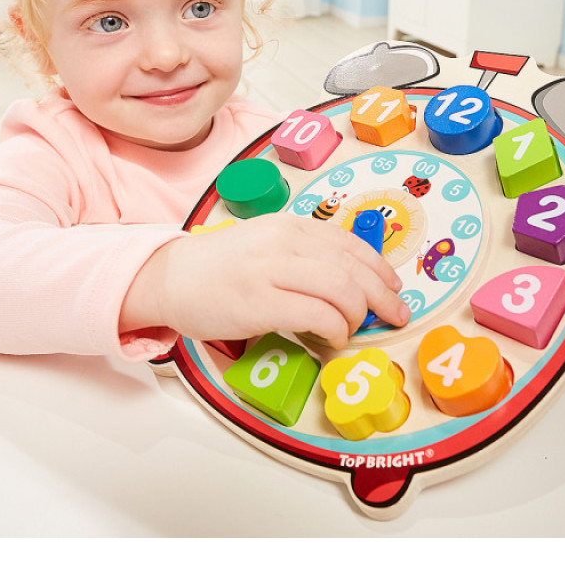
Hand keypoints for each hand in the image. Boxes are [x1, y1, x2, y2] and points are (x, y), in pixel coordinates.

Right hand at [121, 214, 410, 349]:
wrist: (170, 277)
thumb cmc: (220, 267)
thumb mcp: (266, 242)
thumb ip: (303, 253)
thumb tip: (352, 280)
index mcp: (289, 225)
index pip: (350, 243)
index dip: (380, 269)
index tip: (393, 288)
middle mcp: (284, 242)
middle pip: (353, 269)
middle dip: (382, 296)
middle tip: (394, 316)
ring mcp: (271, 271)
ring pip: (341, 291)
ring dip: (356, 317)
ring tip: (350, 329)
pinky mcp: (259, 303)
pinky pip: (317, 316)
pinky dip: (334, 330)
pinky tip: (329, 338)